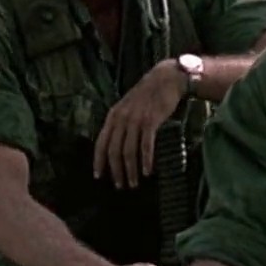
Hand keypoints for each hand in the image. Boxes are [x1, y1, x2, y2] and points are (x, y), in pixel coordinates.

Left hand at [93, 60, 185, 188]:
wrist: (166, 79)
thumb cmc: (149, 95)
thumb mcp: (129, 107)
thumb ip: (122, 123)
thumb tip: (118, 144)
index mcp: (113, 116)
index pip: (101, 143)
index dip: (99, 161)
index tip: (99, 176)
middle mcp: (121, 118)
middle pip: (114, 151)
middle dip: (116, 171)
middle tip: (120, 186)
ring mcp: (135, 120)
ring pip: (128, 151)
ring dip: (130, 170)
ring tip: (134, 183)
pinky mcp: (150, 121)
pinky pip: (145, 146)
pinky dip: (146, 160)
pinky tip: (147, 172)